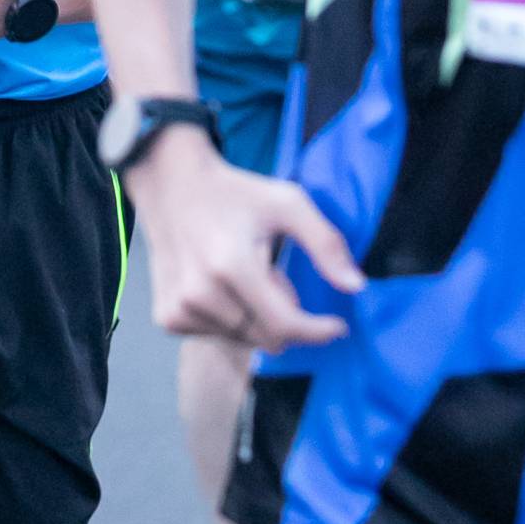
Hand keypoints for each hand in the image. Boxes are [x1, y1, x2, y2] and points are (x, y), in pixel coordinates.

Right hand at [129, 132, 361, 353]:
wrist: (171, 184)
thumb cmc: (235, 193)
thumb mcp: (287, 204)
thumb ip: (325, 244)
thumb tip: (356, 286)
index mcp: (231, 265)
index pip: (284, 325)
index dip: (317, 331)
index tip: (337, 326)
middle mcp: (200, 293)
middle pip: (267, 337)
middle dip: (284, 314)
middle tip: (273, 274)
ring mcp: (180, 308)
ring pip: (244, 339)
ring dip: (255, 316)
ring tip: (244, 276)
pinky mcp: (168, 316)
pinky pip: (218, 336)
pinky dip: (230, 319)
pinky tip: (220, 285)